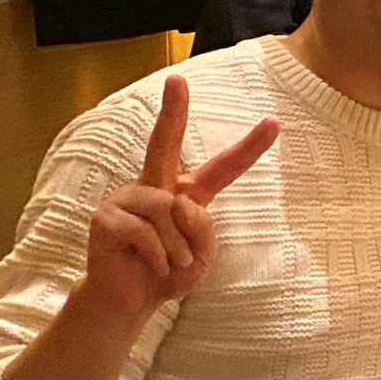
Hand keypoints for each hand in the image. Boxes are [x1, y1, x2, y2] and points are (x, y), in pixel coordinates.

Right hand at [79, 78, 277, 321]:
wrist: (131, 300)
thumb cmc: (169, 273)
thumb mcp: (202, 255)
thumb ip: (201, 227)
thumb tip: (177, 202)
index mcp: (186, 195)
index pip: (222, 168)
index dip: (249, 147)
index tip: (274, 122)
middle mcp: (156, 188)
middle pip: (165, 143)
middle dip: (172, 111)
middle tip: (176, 79)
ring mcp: (127, 199)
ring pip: (169, 211)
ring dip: (178, 248)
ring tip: (169, 263)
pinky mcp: (107, 218)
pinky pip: (147, 232)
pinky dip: (158, 257)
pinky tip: (148, 265)